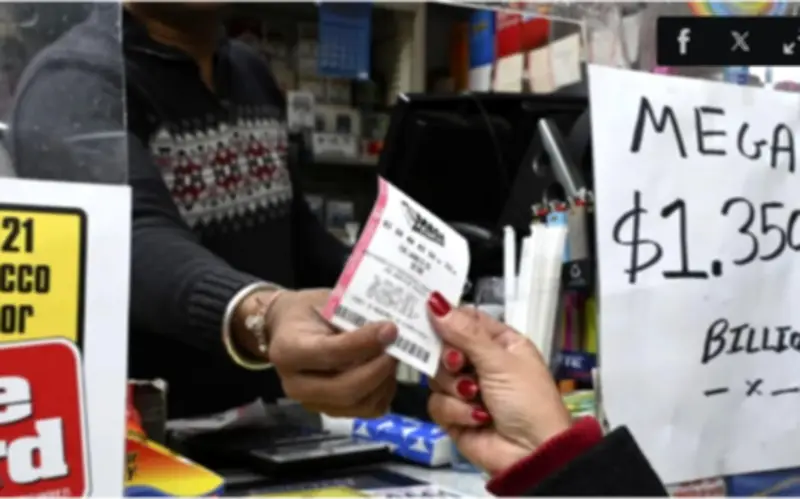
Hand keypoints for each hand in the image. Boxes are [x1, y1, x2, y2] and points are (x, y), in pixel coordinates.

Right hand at [258, 289, 398, 417]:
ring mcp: (313, 403)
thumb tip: (388, 330)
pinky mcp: (331, 412)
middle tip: (397, 347)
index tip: (390, 329)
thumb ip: (352, 316)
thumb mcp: (325, 302)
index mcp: (288, 351)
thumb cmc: (309, 312)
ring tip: (393, 357)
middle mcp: (295, 385)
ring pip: (358, 404)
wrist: (290, 330)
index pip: (330, 353)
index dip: (364, 343)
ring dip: (383, 381)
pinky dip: (383, 392)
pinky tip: (386, 372)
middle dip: (378, 369)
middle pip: (345, 389)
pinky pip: (367, 411)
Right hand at [427, 293, 570, 474]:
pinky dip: (455, 411)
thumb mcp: (500, 361)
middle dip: (450, 358)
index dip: (445, 318)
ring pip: (437, 376)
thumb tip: (436, 302)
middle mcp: (481, 363)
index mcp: (499, 343)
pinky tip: (477, 418)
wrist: (533, 454)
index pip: (464, 321)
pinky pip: (437, 404)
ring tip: (475, 397)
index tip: (426, 314)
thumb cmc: (527, 400)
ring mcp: (466, 390)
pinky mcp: (454, 415)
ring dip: (456, 388)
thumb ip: (465, 333)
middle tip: (459, 364)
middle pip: (444, 347)